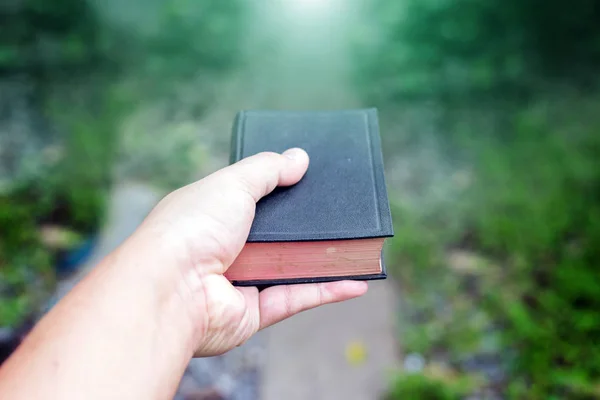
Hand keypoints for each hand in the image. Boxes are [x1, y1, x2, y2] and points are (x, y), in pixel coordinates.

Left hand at [129, 148, 367, 356]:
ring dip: (324, 259)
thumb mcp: (233, 183)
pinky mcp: (254, 312)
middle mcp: (226, 248)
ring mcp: (240, 281)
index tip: (313, 181)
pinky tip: (358, 282)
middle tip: (344, 213)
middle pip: (277, 236)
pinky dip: (328, 290)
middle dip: (308, 226)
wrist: (174, 288)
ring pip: (291, 268)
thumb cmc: (194, 227)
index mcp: (214, 214)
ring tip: (359, 246)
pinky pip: (297, 297)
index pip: (252, 199)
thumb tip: (300, 158)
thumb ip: (268, 170)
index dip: (281, 190)